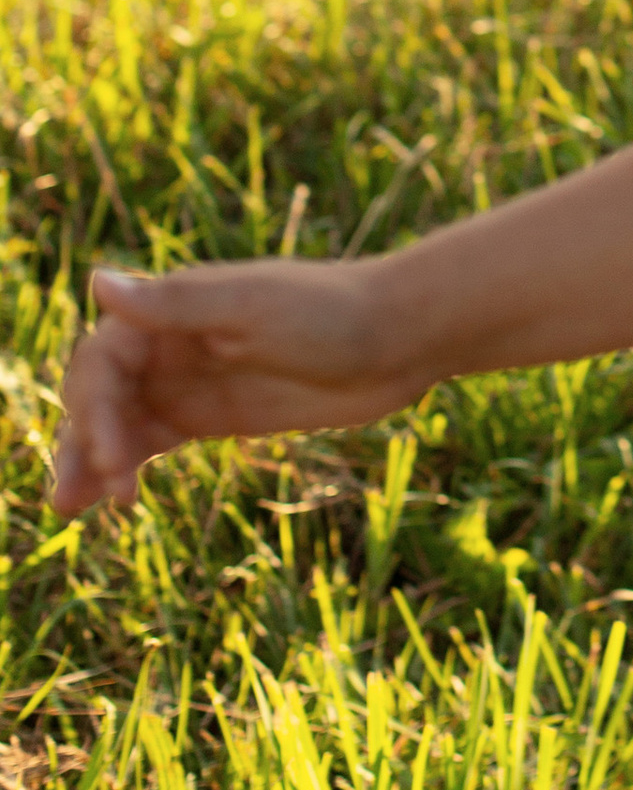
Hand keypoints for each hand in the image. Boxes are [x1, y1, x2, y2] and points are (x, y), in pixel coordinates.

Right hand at [51, 254, 414, 516]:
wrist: (403, 337)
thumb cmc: (334, 312)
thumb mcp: (255, 309)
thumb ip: (177, 305)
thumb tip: (97, 281)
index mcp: (174, 306)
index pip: (103, 359)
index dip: (94, 408)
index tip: (115, 456)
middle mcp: (173, 339)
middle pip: (101, 393)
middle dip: (85, 440)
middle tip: (82, 497)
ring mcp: (192, 378)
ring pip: (120, 421)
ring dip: (92, 459)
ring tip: (72, 508)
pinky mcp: (215, 413)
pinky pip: (154, 440)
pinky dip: (127, 466)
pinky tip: (114, 500)